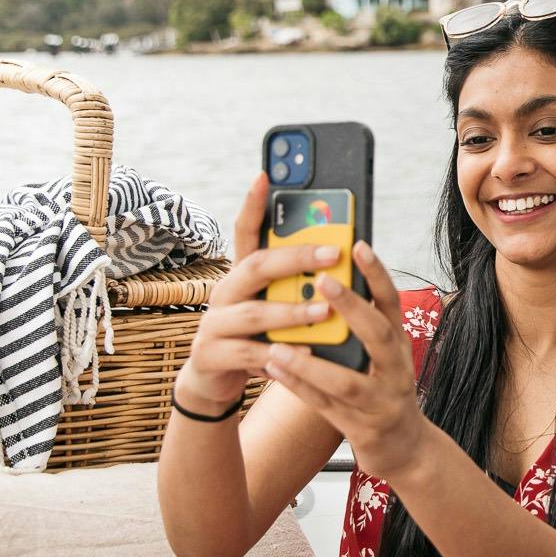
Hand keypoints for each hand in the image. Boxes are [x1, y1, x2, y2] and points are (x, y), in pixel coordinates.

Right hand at [176, 173, 346, 408]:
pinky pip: (248, 353)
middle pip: (256, 266)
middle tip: (334, 254)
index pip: (244, 232)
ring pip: (254, 312)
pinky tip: (307, 353)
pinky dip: (279, 353)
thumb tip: (343, 256)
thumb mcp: (275, 306)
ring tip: (325, 310)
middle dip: (297, 257)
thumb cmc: (258, 336)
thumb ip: (296, 285)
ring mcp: (214, 323)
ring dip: (292, 311)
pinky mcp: (211, 355)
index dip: (253, 204)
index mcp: (242, 275)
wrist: (216, 380)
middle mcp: (224, 292)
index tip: (265, 175)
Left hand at [262, 243, 432, 475]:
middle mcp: (397, 371)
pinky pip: (326, 407)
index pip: (392, 303)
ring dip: (312, 363)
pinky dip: (300, 388)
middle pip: (379, 336)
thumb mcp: (382, 357)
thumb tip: (323, 284)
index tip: (358, 245)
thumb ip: (360, 328)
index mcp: (399, 346)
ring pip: (348, 381)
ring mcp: (382, 402)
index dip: (377, 274)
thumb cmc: (384, 392)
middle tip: (324, 282)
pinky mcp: (363, 428)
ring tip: (279, 345)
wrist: (405, 450)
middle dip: (352, 308)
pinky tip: (275, 371)